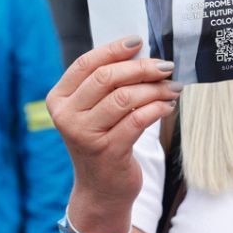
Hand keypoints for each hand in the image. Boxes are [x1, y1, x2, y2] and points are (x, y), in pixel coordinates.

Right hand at [46, 36, 180, 230]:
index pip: (86, 64)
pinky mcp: (108, 151)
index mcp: (60, 99)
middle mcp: (67, 117)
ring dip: (155, 89)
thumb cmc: (103, 140)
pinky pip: (138, 119)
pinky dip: (157, 108)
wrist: (101, 190)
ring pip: (125, 98)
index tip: (138, 42)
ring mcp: (85, 135)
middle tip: (166, 67)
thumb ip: (108, 83)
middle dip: (141, 68)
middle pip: (106, 78)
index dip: (113, 49)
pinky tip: (168, 106)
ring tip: (173, 88)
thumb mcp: (95, 110)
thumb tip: (140, 50)